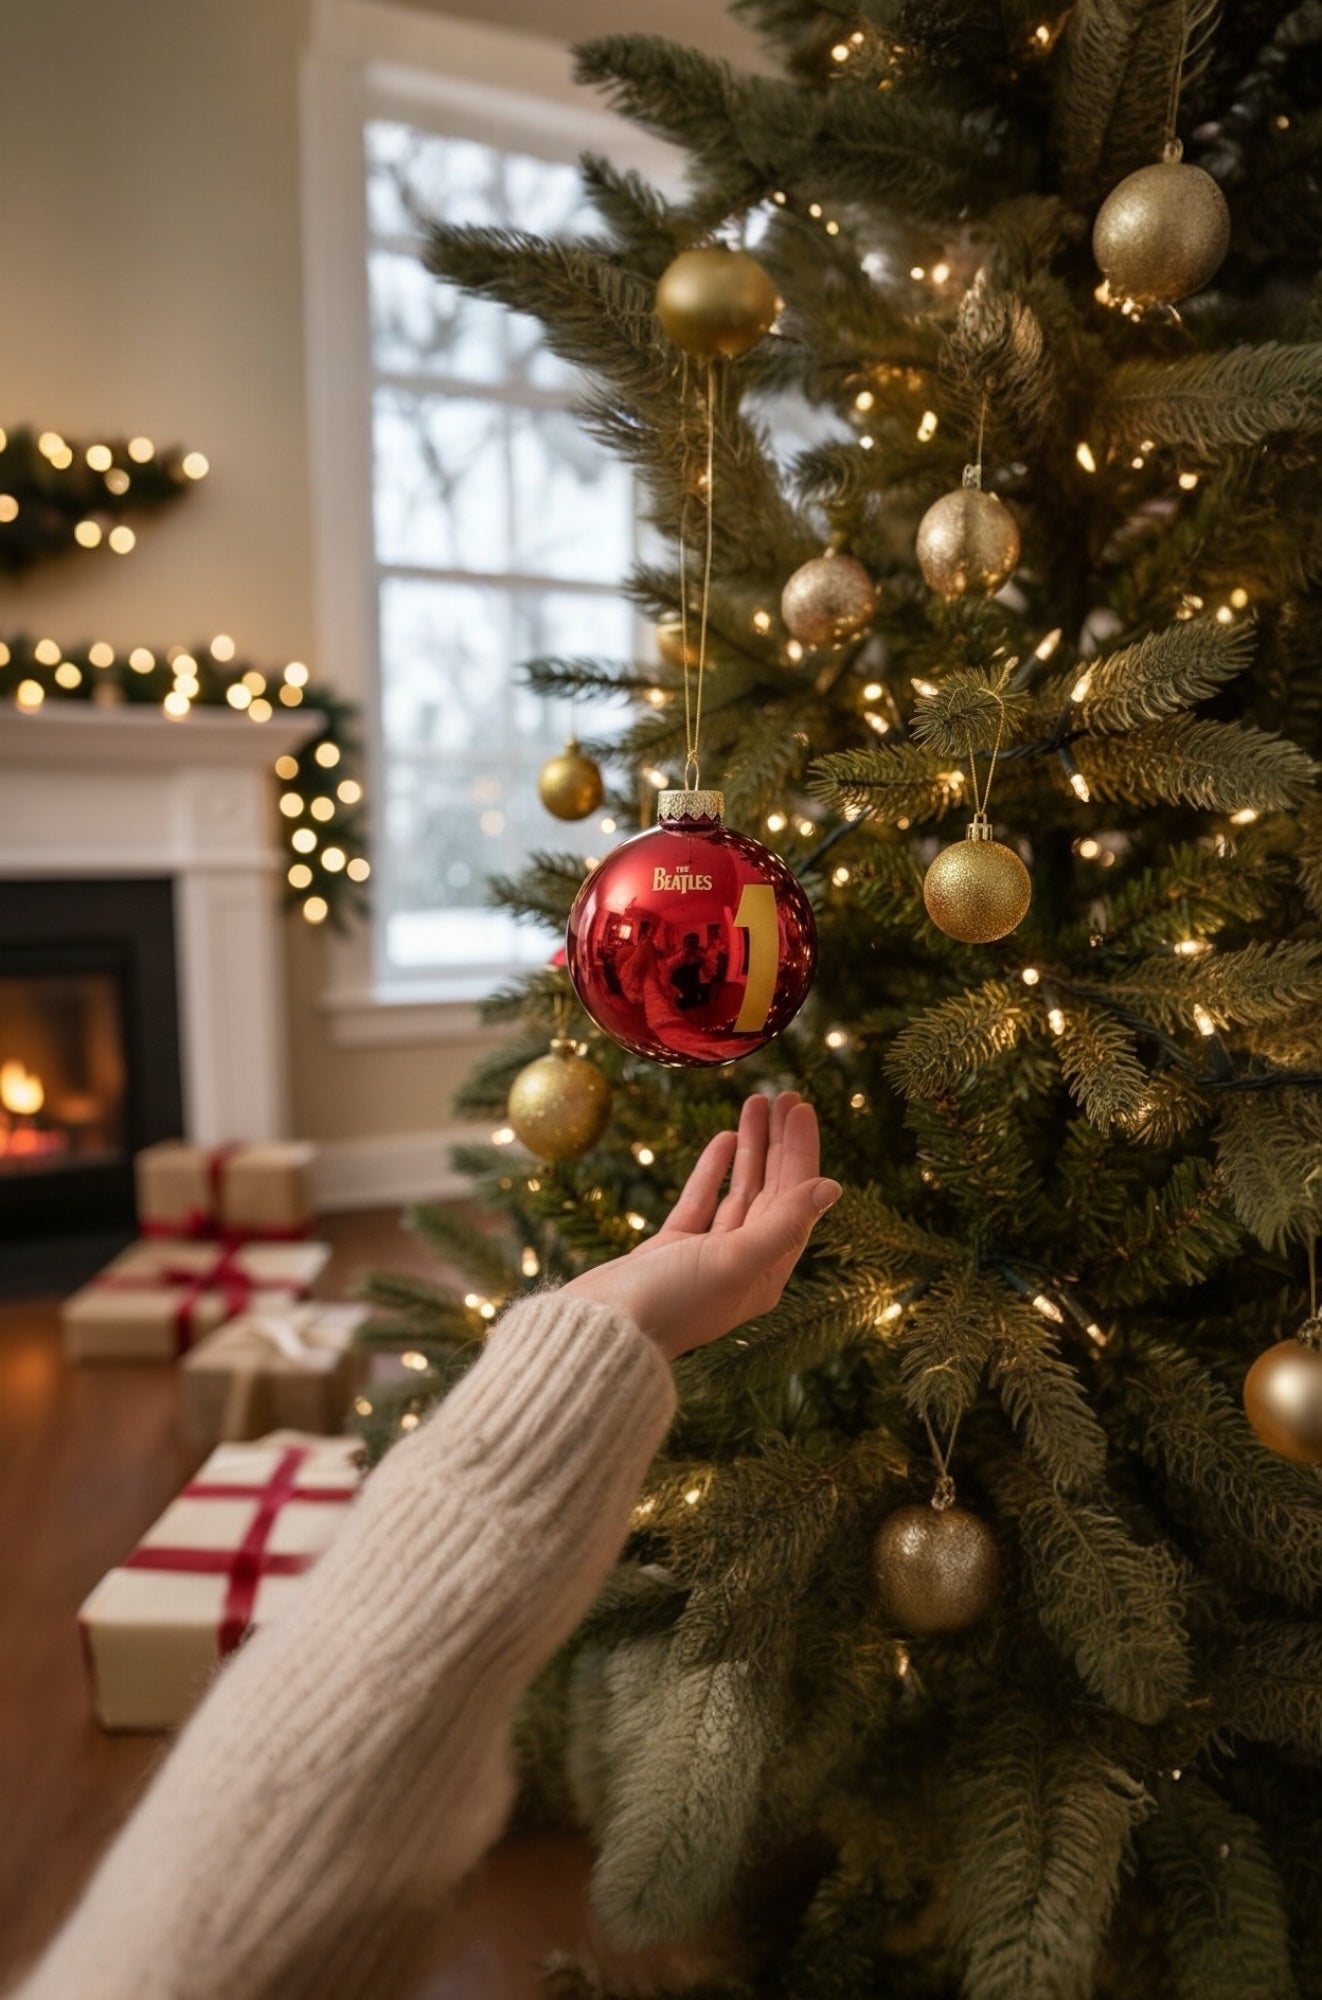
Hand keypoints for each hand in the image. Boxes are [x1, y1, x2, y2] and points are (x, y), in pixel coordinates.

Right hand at [561, 1092, 839, 1361]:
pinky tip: (725, 1139)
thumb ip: (785, 1222)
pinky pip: (704, 1201)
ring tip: (755, 1102)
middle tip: (785, 1095)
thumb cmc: (673, 1301)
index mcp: (768, 1272)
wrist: (605, 1329)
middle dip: (780, 1143)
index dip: (800, 1151)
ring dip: (751, 1147)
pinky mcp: (674, 1248)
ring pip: (740, 1190)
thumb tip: (833, 1188)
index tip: (800, 1108)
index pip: (795, 1199)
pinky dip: (715, 1170)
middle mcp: (745, 1263)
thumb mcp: (736, 1260)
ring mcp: (708, 1254)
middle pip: (772, 1191)